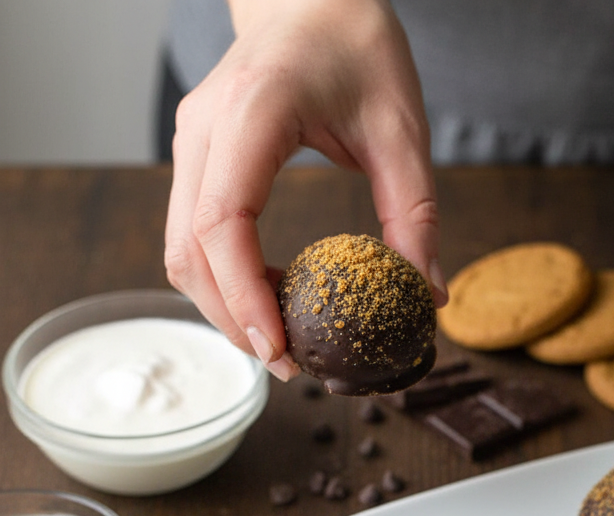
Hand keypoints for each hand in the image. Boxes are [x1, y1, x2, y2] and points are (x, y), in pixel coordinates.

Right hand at [164, 0, 446, 379]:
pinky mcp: (197, 158)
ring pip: (180, 250)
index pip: (222, 221)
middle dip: (233, 319)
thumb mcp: (403, 128)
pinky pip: (192, 235)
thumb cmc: (358, 47)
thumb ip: (415, 214)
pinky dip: (224, 279)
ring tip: (282, 340)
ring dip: (224, 306)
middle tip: (289, 365)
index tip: (278, 347)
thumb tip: (429, 298)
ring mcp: (192, 143)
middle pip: (188, 250)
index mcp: (252, 110)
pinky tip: (270, 299)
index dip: (243, 295)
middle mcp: (204, 128)